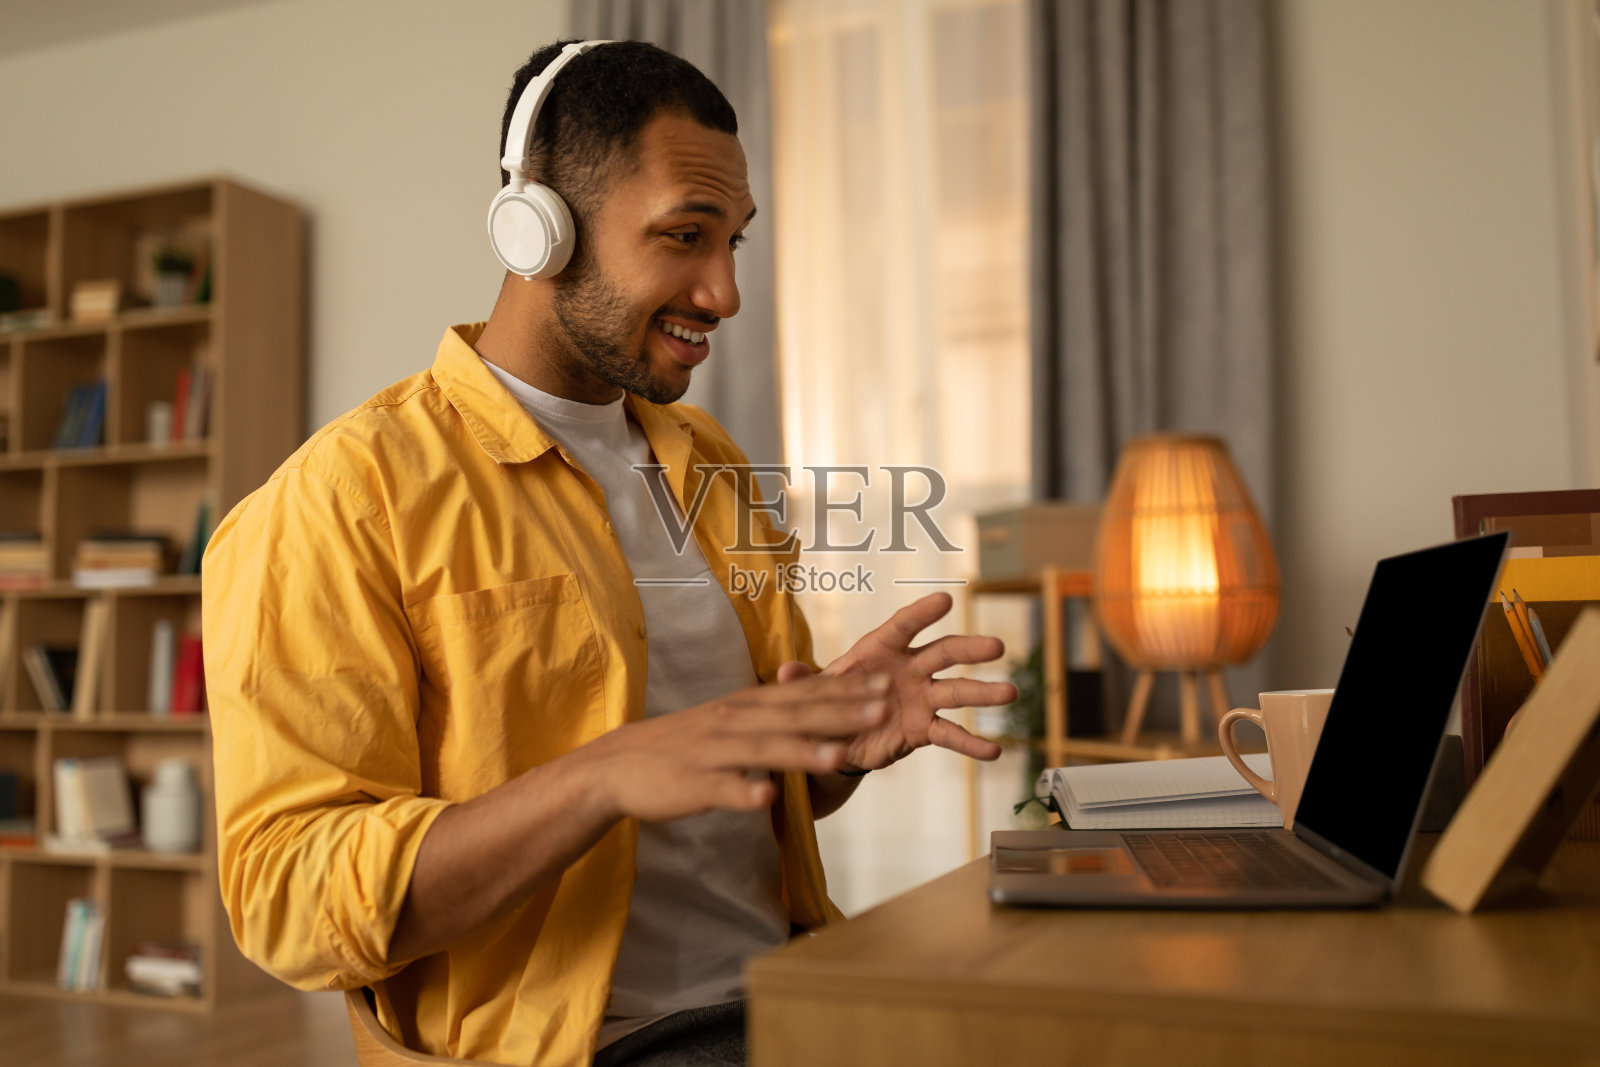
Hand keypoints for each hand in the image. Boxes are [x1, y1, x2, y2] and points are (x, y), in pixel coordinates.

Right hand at [580, 673, 889, 822]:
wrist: (619, 765)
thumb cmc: (685, 744)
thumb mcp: (731, 720)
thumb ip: (774, 714)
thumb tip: (824, 708)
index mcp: (747, 705)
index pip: (804, 694)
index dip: (846, 690)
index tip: (885, 684)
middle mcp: (733, 721)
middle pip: (794, 715)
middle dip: (841, 712)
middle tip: (883, 707)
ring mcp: (713, 753)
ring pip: (763, 750)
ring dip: (802, 752)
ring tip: (840, 756)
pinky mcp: (692, 785)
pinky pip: (722, 789)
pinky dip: (744, 792)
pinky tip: (767, 799)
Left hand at [786, 592, 1015, 771]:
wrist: (834, 738)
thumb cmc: (826, 700)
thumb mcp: (810, 692)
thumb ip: (801, 682)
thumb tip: (783, 672)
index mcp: (879, 649)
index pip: (903, 626)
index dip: (922, 613)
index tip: (946, 599)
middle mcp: (908, 669)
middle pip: (943, 653)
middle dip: (969, 649)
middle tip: (996, 646)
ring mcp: (920, 698)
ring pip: (956, 692)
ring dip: (983, 693)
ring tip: (1009, 693)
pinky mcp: (923, 730)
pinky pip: (950, 734)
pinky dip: (971, 743)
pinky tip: (995, 751)